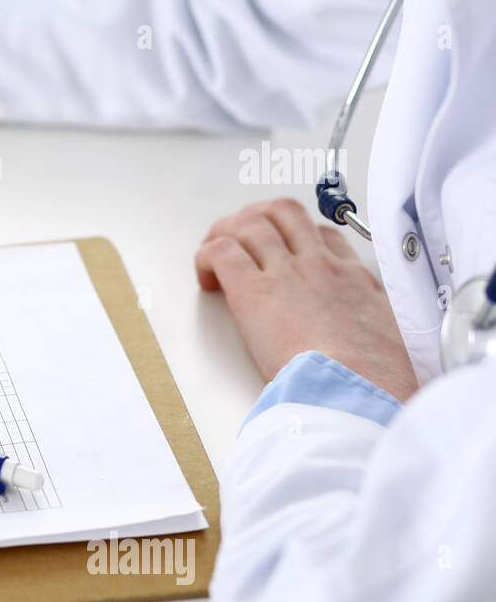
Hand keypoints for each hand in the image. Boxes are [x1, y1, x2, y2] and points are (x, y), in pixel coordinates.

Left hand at [194, 198, 418, 401]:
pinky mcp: (252, 291)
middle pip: (285, 213)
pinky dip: (206, 257)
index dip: (301, 237)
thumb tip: (373, 352)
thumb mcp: (394, 347)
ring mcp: (286, 273)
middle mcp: (320, 266)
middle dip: (258, 218)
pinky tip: (207, 279)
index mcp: (356, 281)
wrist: (357, 388)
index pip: (327, 237)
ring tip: (216, 255)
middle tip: (242, 241)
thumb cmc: (378, 381)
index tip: (289, 253)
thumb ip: (379, 335)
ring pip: (251, 222)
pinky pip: (222, 252)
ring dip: (227, 232)